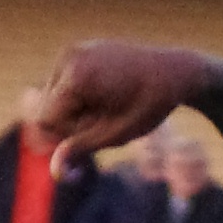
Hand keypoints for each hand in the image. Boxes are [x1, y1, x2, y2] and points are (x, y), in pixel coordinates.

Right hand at [35, 41, 209, 177]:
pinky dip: (78, 95)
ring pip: (53, 96)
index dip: (69, 134)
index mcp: (77, 77)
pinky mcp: (76, 49)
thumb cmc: (150, 105)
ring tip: (110, 105)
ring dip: (74, 109)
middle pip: (47, 107)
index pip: (47, 120)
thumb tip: (56, 173)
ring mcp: (71, 50)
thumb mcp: (118, 133)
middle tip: (108, 118)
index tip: (98, 132)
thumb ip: (83, 149)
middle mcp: (68, 57)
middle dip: (71, 121)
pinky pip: (63, 83)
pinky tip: (106, 95)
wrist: (175, 72)